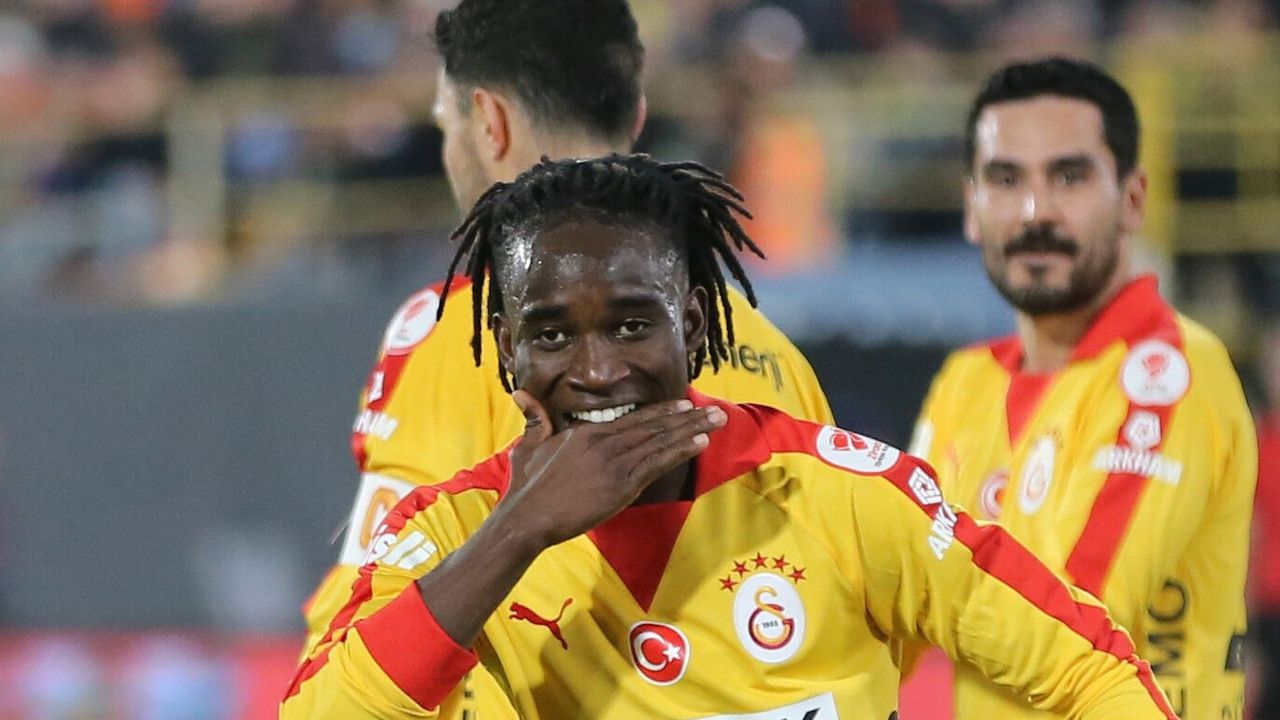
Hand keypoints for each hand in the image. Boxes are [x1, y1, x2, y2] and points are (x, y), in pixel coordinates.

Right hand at [501, 390, 726, 548]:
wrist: (528, 517)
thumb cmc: (526, 487)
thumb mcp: (530, 446)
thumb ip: (535, 419)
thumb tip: (519, 393)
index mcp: (587, 433)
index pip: (633, 419)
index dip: (662, 412)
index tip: (684, 404)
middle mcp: (604, 442)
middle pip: (654, 426)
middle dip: (688, 417)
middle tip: (715, 408)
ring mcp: (614, 462)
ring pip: (661, 441)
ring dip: (693, 429)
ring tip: (718, 419)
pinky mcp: (621, 484)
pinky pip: (657, 463)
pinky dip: (680, 450)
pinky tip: (700, 442)